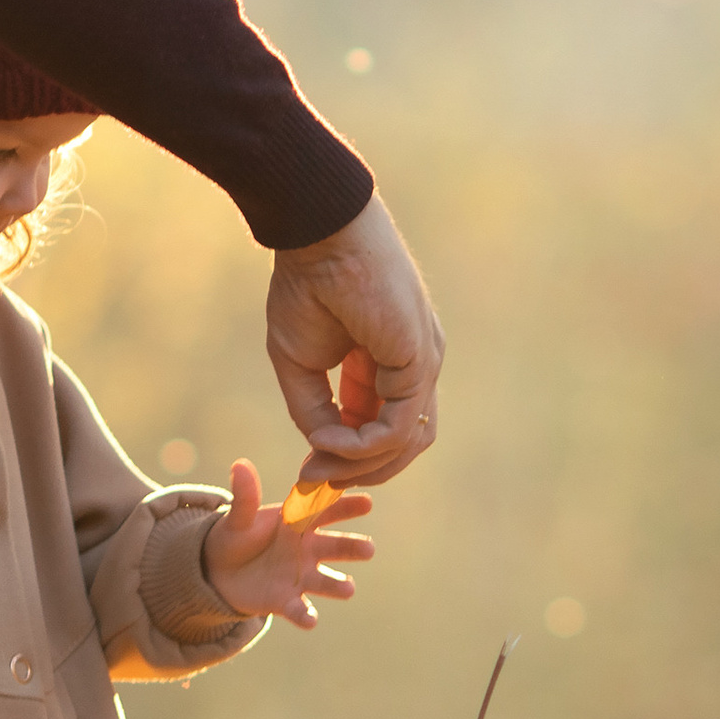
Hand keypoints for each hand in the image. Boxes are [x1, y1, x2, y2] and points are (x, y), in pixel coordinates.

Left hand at [202, 461, 374, 628]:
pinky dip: (305, 615)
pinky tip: (310, 620)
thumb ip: (244, 496)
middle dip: (353, 548)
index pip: (327, 511)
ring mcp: (299, 577)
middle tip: (368, 548)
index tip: (367, 502)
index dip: (347, 507)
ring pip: (326, 581)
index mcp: (299, 523)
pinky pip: (299, 609)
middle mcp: (307, 550)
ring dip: (338, 585)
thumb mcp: (237, 517)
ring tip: (348, 588)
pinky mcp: (285, 601)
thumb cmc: (236, 536)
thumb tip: (240, 464)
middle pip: (337, 547)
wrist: (217, 571)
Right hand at [264, 192, 441, 485]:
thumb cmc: (306, 286)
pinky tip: (329, 440)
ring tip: (320, 465)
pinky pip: (399, 426)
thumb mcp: (298, 362)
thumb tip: (322, 449)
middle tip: (314, 481)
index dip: (347, 456)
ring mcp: (421, 366)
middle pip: (402, 443)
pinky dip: (362, 445)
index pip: (382, 427)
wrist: (320, 238)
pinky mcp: (419, 362)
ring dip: (361, 465)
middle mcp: (413, 368)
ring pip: (406, 442)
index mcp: (387, 364)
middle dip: (358, 471)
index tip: (308, 471)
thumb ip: (312, 409)